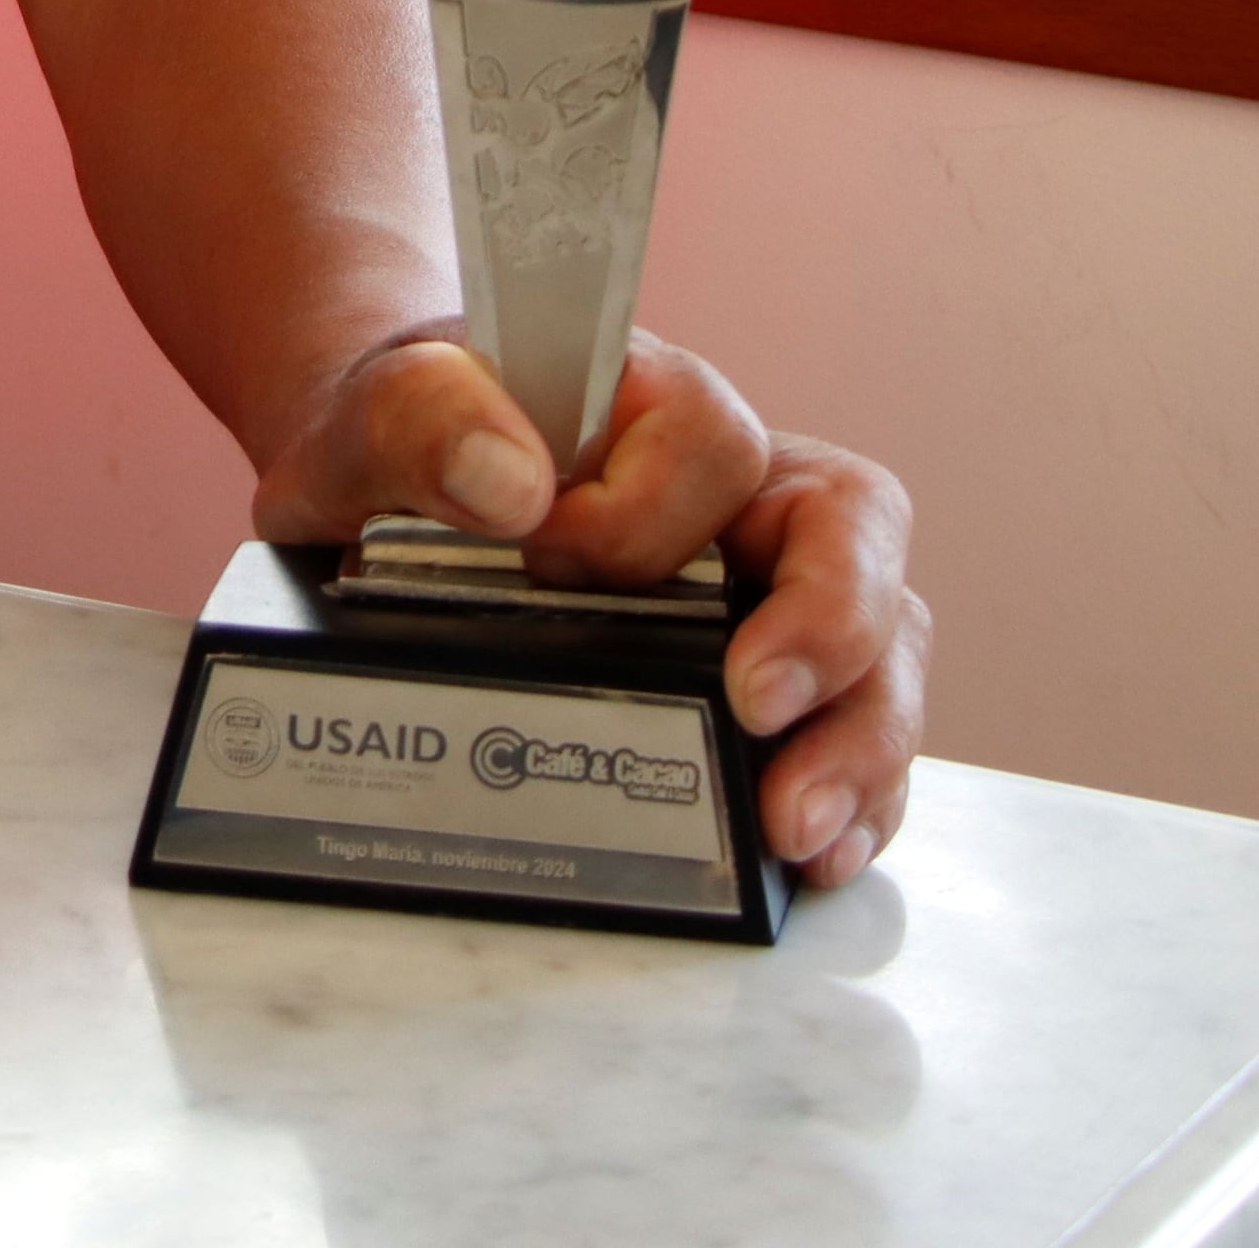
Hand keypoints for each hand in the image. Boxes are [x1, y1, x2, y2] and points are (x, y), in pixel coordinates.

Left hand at [254, 325, 930, 890]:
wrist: (382, 486)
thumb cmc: (400, 439)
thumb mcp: (381, 414)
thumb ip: (427, 423)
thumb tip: (509, 481)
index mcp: (654, 405)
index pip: (714, 440)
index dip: (654, 511)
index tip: (555, 559)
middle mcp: (735, 493)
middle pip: (851, 534)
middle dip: (831, 631)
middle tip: (761, 714)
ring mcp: (763, 590)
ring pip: (878, 643)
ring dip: (857, 739)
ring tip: (797, 830)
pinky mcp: (763, 678)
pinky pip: (848, 727)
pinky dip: (853, 793)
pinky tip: (812, 854)